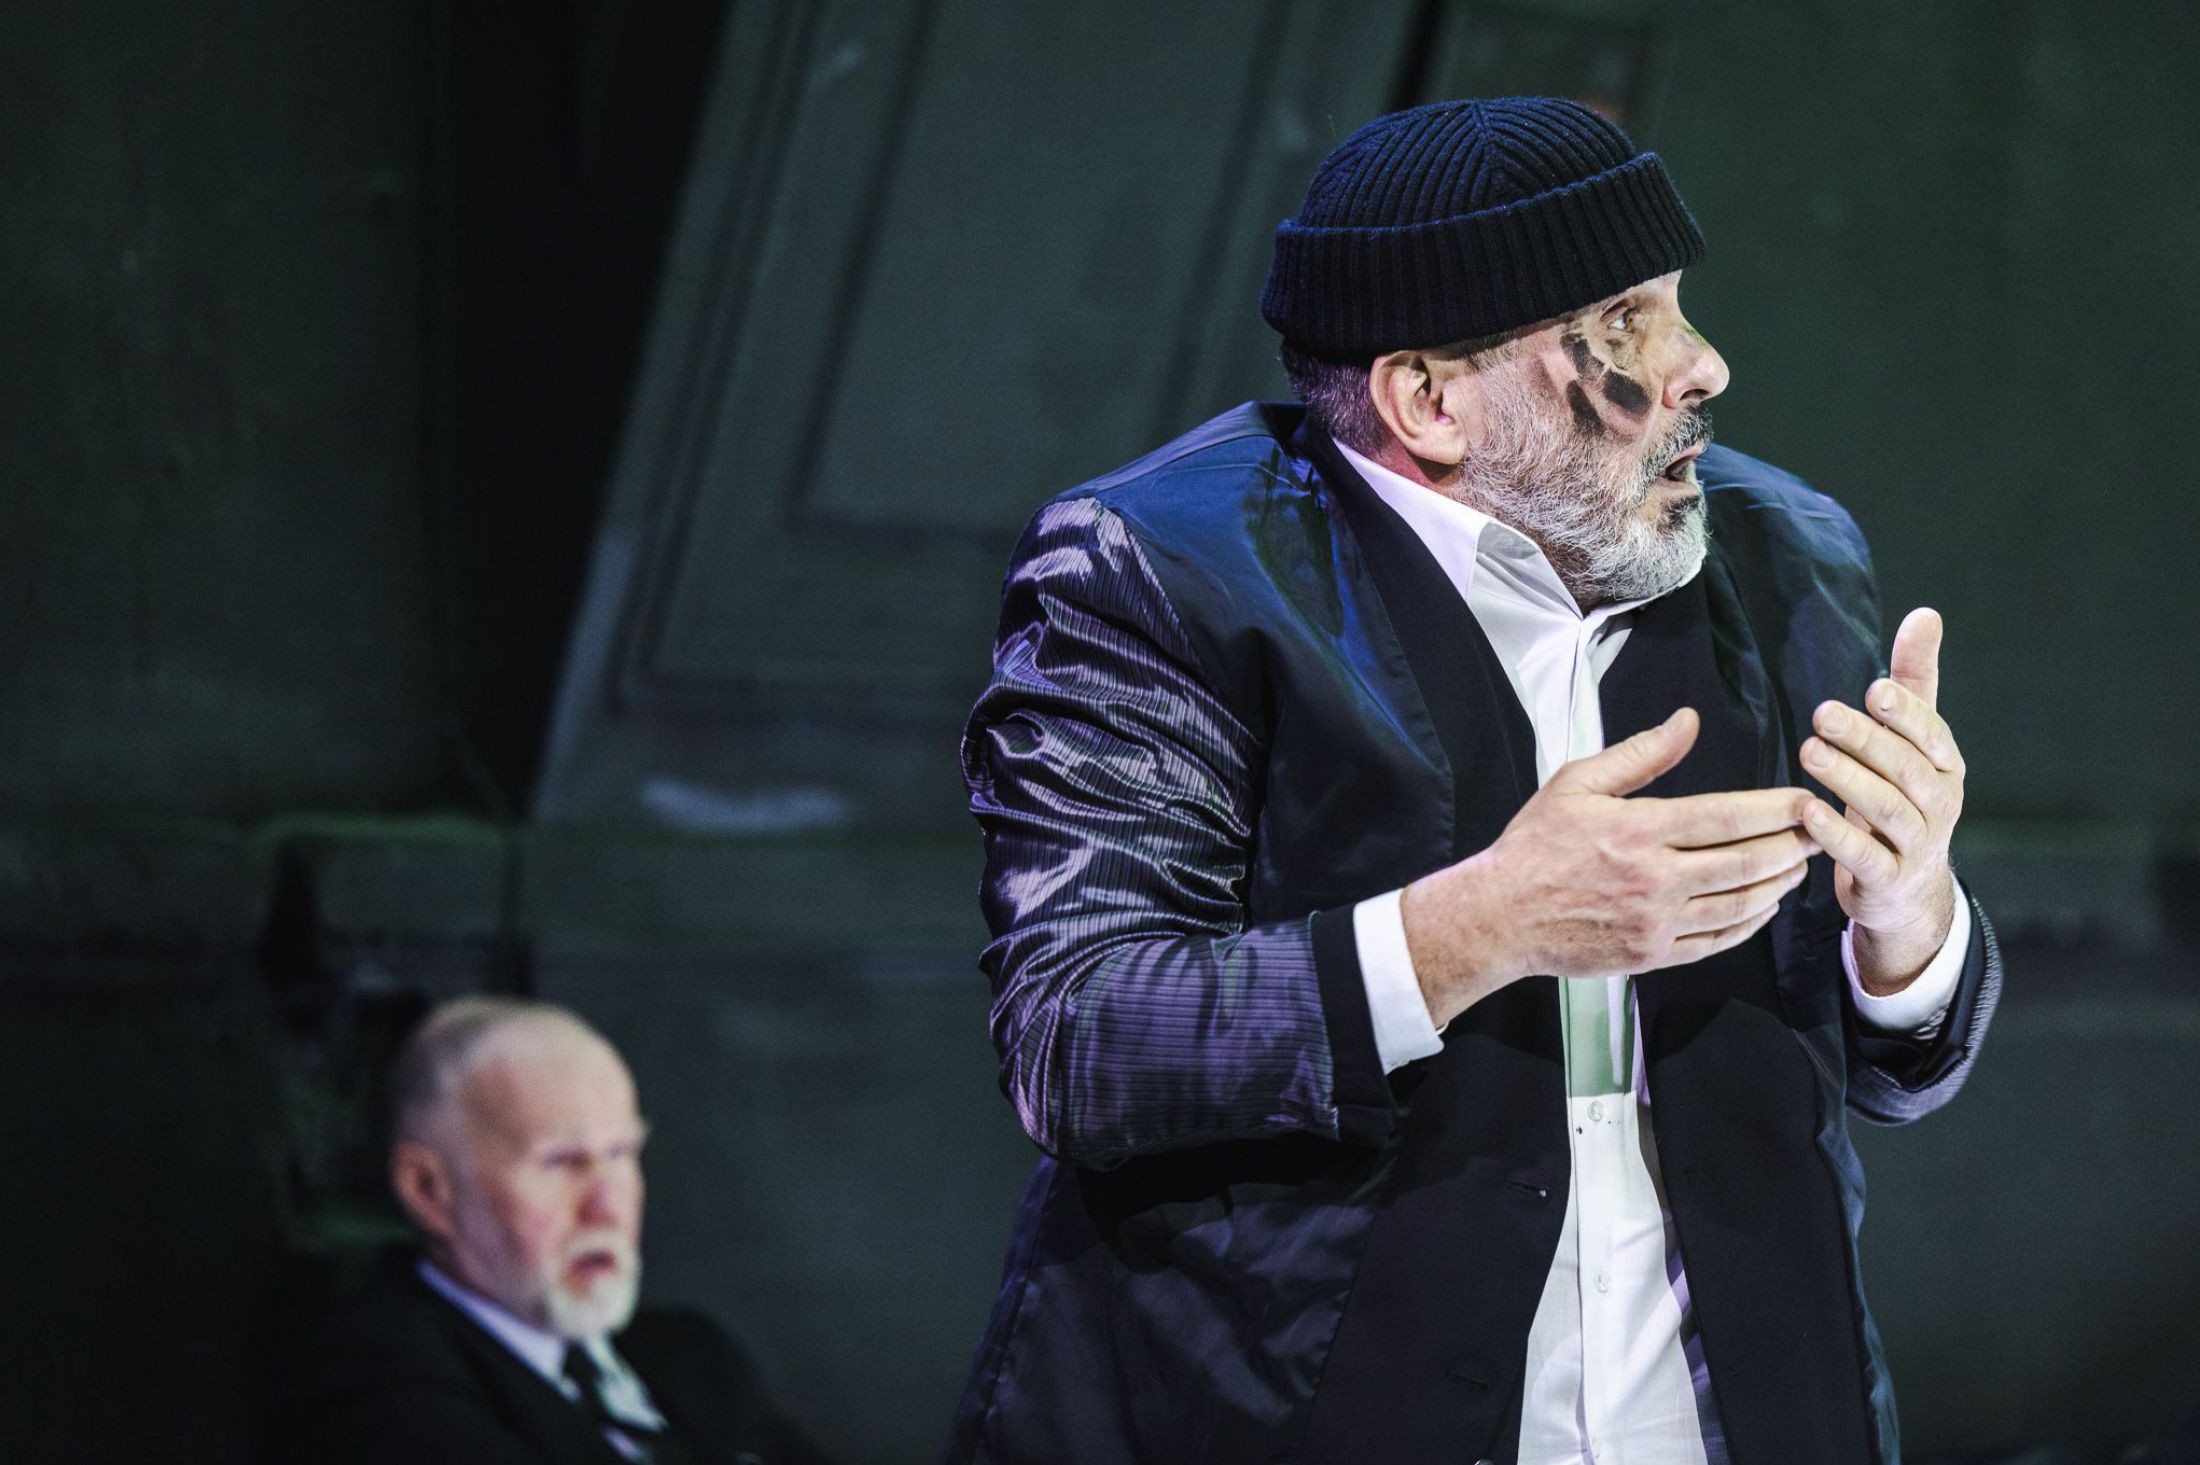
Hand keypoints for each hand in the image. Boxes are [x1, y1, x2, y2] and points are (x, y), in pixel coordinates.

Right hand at [1402, 706, 1819, 1025]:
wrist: (1499, 916)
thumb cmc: (1534, 845)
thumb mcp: (1577, 783)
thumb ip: (1640, 754)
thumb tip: (1687, 721)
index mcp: (1638, 831)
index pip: (1728, 817)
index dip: (1777, 809)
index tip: (1807, 799)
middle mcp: (1654, 880)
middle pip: (1746, 862)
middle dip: (1792, 845)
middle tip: (1821, 830)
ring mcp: (1657, 923)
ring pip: (1740, 905)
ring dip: (1778, 884)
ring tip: (1798, 865)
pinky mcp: (1653, 955)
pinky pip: (1718, 941)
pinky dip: (1749, 923)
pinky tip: (1763, 905)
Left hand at [1798, 607, 1964, 990]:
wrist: (1907, 890)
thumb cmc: (1903, 797)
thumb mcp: (1912, 742)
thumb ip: (1914, 681)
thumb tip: (1925, 613)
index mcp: (1945, 766)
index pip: (1931, 734)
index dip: (1905, 713)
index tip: (1873, 689)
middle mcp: (1939, 803)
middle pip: (1905, 769)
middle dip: (1866, 740)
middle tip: (1823, 716)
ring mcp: (1917, 845)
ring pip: (1886, 809)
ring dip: (1847, 780)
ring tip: (1809, 752)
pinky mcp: (1888, 879)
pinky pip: (1864, 857)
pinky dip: (1837, 835)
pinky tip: (1806, 813)